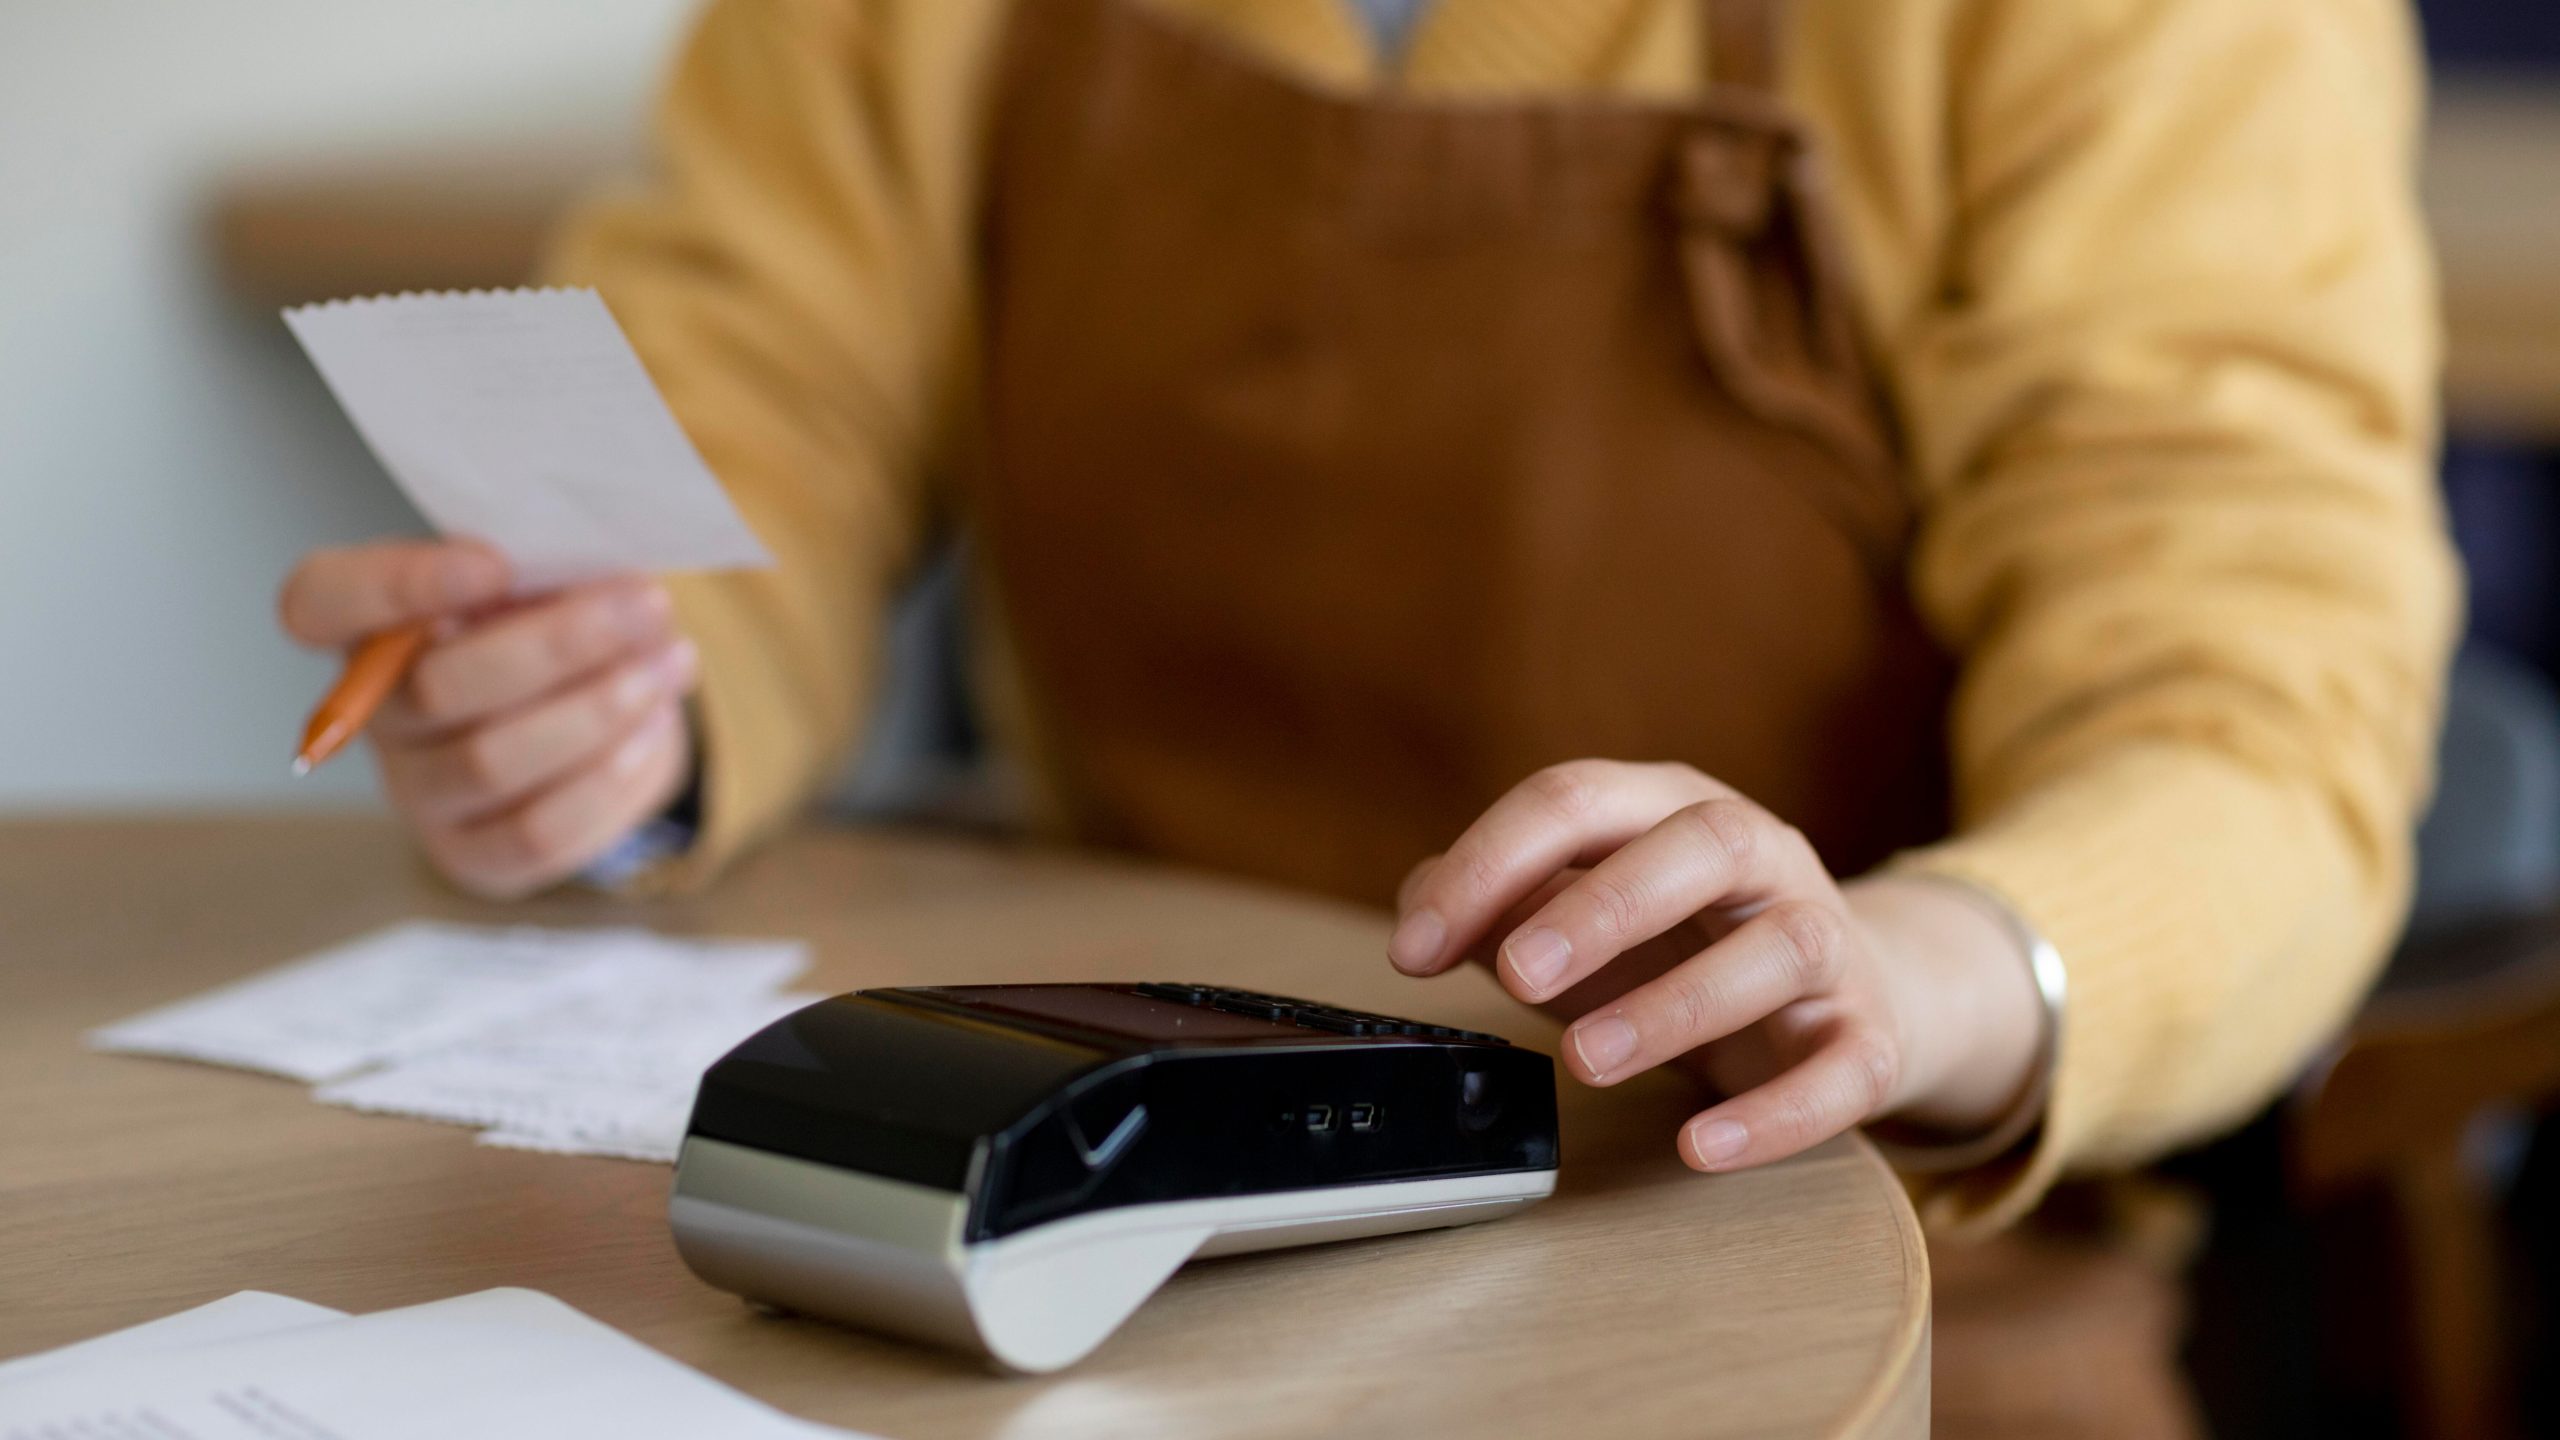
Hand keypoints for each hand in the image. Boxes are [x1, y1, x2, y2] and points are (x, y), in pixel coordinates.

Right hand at [278, 540, 696, 898]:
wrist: (585, 711)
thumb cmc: (547, 623)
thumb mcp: (540, 574)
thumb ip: (543, 561)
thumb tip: (601, 568)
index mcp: (367, 625)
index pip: (318, 602)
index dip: (396, 584)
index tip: (495, 562)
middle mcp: (377, 714)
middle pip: (436, 687)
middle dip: (556, 643)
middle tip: (648, 603)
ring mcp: (420, 792)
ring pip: (491, 761)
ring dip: (596, 709)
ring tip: (669, 662)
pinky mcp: (477, 852)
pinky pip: (537, 830)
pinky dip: (606, 776)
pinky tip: (651, 728)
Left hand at [1387, 761, 2043, 1171]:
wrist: (1857, 989)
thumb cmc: (1686, 944)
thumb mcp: (1582, 914)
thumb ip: (1497, 906)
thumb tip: (1420, 917)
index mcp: (1671, 806)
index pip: (1579, 799)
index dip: (1489, 864)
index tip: (1415, 947)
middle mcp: (1760, 856)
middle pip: (1700, 846)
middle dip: (1600, 908)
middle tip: (1516, 974)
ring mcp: (1827, 941)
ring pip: (1777, 950)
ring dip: (1677, 1006)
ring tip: (1586, 1060)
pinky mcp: (1868, 1035)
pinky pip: (1843, 1069)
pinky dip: (1777, 1113)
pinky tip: (1703, 1145)